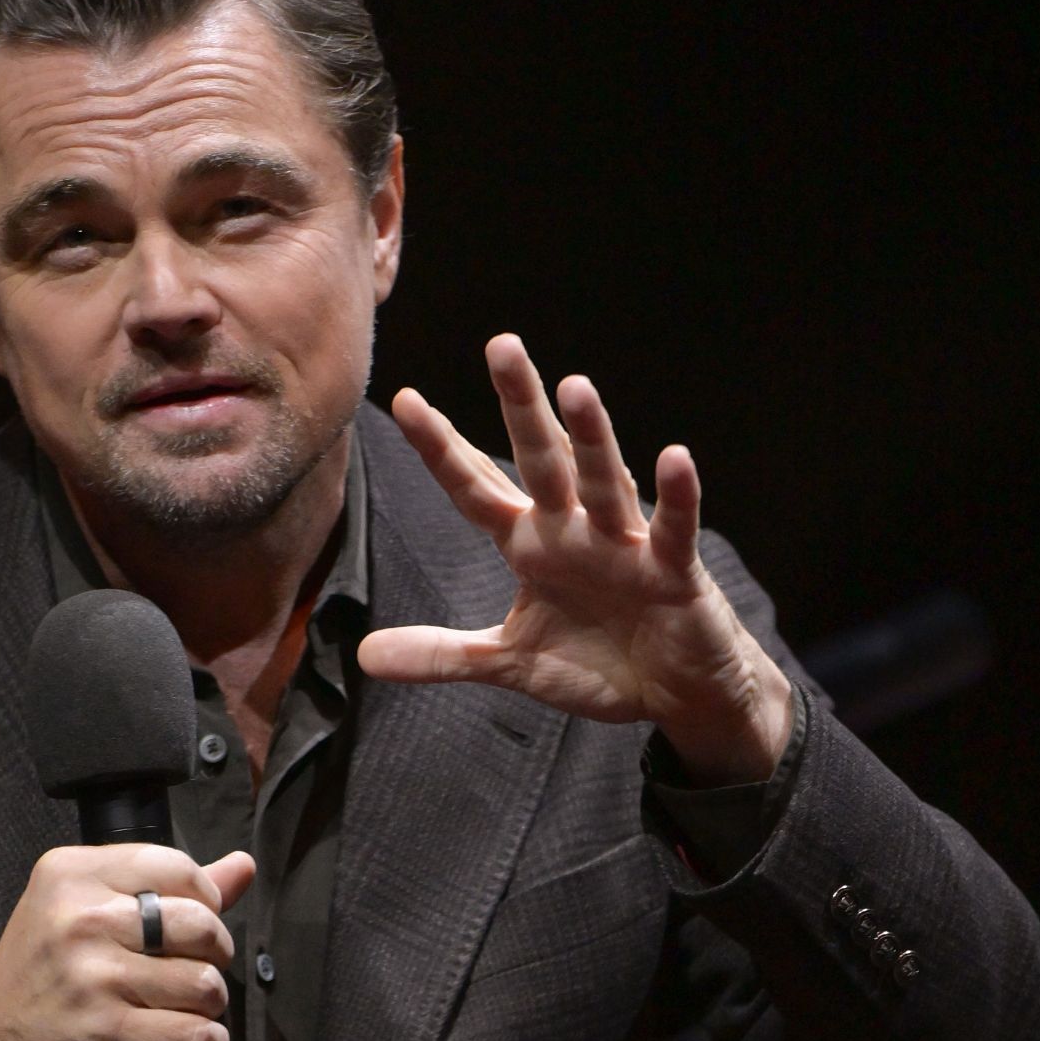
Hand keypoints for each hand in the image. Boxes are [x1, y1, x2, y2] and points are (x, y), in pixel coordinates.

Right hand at [0, 844, 254, 1040]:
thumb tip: (243, 865)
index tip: (197, 919)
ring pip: (203, 982)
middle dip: (215, 951)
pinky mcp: (107, 1033)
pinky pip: (193, 1034)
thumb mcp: (84, 904)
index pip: (176, 866)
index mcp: (74, 875)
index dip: (205, 896)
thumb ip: (166, 884)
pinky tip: (194, 1038)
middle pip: (199, 924)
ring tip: (188, 1004)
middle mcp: (82, 920)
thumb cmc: (44, 968)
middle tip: (197, 966)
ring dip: (209, 1001)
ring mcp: (95, 979)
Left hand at [358, 334, 790, 784]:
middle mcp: (573, 530)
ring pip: (604, 481)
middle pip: (540, 460)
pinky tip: (674, 459)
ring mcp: (624, 546)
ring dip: (591, 437)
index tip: (404, 400)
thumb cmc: (596, 663)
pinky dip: (676, 497)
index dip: (442, 448)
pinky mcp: (673, 571)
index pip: (475, 487)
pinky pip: (673, 529)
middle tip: (501, 345)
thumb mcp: (509, 662)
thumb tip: (363, 655)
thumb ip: (441, 655)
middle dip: (520, 406)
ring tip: (574, 386)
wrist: (674, 696)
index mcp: (530, 544)